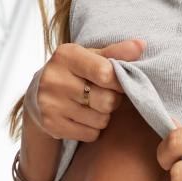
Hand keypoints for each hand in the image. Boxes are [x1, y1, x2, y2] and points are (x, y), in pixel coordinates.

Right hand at [23, 39, 145, 141]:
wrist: (39, 96)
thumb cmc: (75, 74)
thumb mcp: (92, 58)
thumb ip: (116, 53)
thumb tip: (141, 45)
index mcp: (66, 56)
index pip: (106, 73)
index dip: (119, 83)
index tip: (119, 84)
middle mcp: (54, 79)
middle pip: (106, 101)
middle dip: (112, 102)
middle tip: (105, 97)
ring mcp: (51, 104)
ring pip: (100, 121)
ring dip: (103, 117)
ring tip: (92, 108)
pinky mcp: (52, 125)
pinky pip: (90, 135)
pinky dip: (93, 130)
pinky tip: (83, 119)